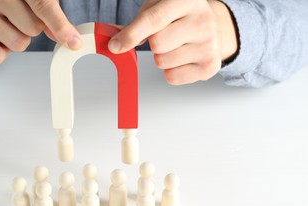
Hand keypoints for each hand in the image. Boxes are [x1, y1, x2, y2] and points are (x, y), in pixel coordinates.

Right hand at [0, 0, 81, 63]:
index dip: (59, 26)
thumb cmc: (4, 3)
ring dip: (15, 41)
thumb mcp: (29, 1)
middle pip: (33, 28)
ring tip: (2, 26)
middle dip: (30, 29)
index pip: (42, 5)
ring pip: (19, 44)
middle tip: (14, 18)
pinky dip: (0, 52)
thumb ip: (50, 15)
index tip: (73, 42)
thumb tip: (68, 38)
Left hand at [108, 0, 237, 84]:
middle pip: (157, 44)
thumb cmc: (179, 16)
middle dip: (153, 44)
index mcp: (186, 0)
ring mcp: (209, 44)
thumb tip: (114, 43)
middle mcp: (203, 21)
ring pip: (163, 63)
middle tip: (165, 36)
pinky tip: (183, 58)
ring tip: (177, 46)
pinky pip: (172, 77)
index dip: (131, 35)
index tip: (115, 46)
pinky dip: (171, 71)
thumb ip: (136, 24)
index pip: (154, 19)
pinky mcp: (210, 66)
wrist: (212, 26)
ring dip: (162, 58)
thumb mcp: (157, 8)